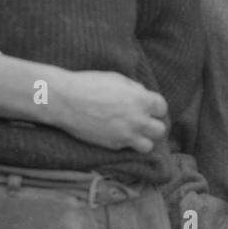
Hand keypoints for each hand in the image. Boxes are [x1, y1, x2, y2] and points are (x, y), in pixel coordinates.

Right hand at [52, 69, 168, 152]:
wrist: (65, 100)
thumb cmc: (90, 85)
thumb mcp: (118, 79)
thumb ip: (135, 89)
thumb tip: (143, 95)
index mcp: (142, 100)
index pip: (162, 108)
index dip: (155, 107)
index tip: (148, 107)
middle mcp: (138, 120)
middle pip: (160, 130)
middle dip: (154, 125)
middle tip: (145, 122)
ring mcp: (126, 135)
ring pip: (148, 146)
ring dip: (144, 139)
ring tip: (135, 133)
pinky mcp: (112, 145)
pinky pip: (128, 149)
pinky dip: (126, 143)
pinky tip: (118, 134)